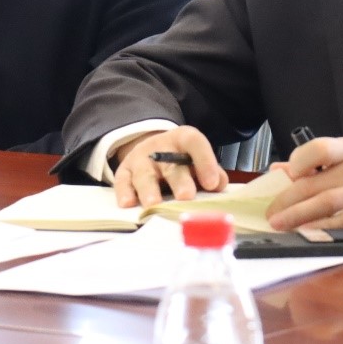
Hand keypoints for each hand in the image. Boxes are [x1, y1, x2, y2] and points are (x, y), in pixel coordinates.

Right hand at [112, 126, 228, 207]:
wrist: (153, 150)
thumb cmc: (182, 160)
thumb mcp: (197, 160)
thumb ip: (211, 172)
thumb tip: (219, 184)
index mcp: (183, 139)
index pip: (194, 142)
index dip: (204, 161)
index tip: (213, 184)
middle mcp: (161, 147)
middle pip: (170, 163)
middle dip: (179, 181)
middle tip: (186, 197)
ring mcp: (141, 159)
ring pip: (145, 174)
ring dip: (149, 189)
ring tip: (154, 204)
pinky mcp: (125, 172)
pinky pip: (122, 181)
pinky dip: (125, 192)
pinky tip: (128, 203)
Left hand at [266, 136, 342, 229]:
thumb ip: (316, 162)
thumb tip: (280, 170)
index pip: (321, 149)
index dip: (300, 161)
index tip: (287, 174)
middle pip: (316, 184)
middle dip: (287, 200)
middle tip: (269, 212)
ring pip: (327, 204)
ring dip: (299, 216)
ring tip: (280, 224)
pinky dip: (324, 228)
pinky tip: (307, 233)